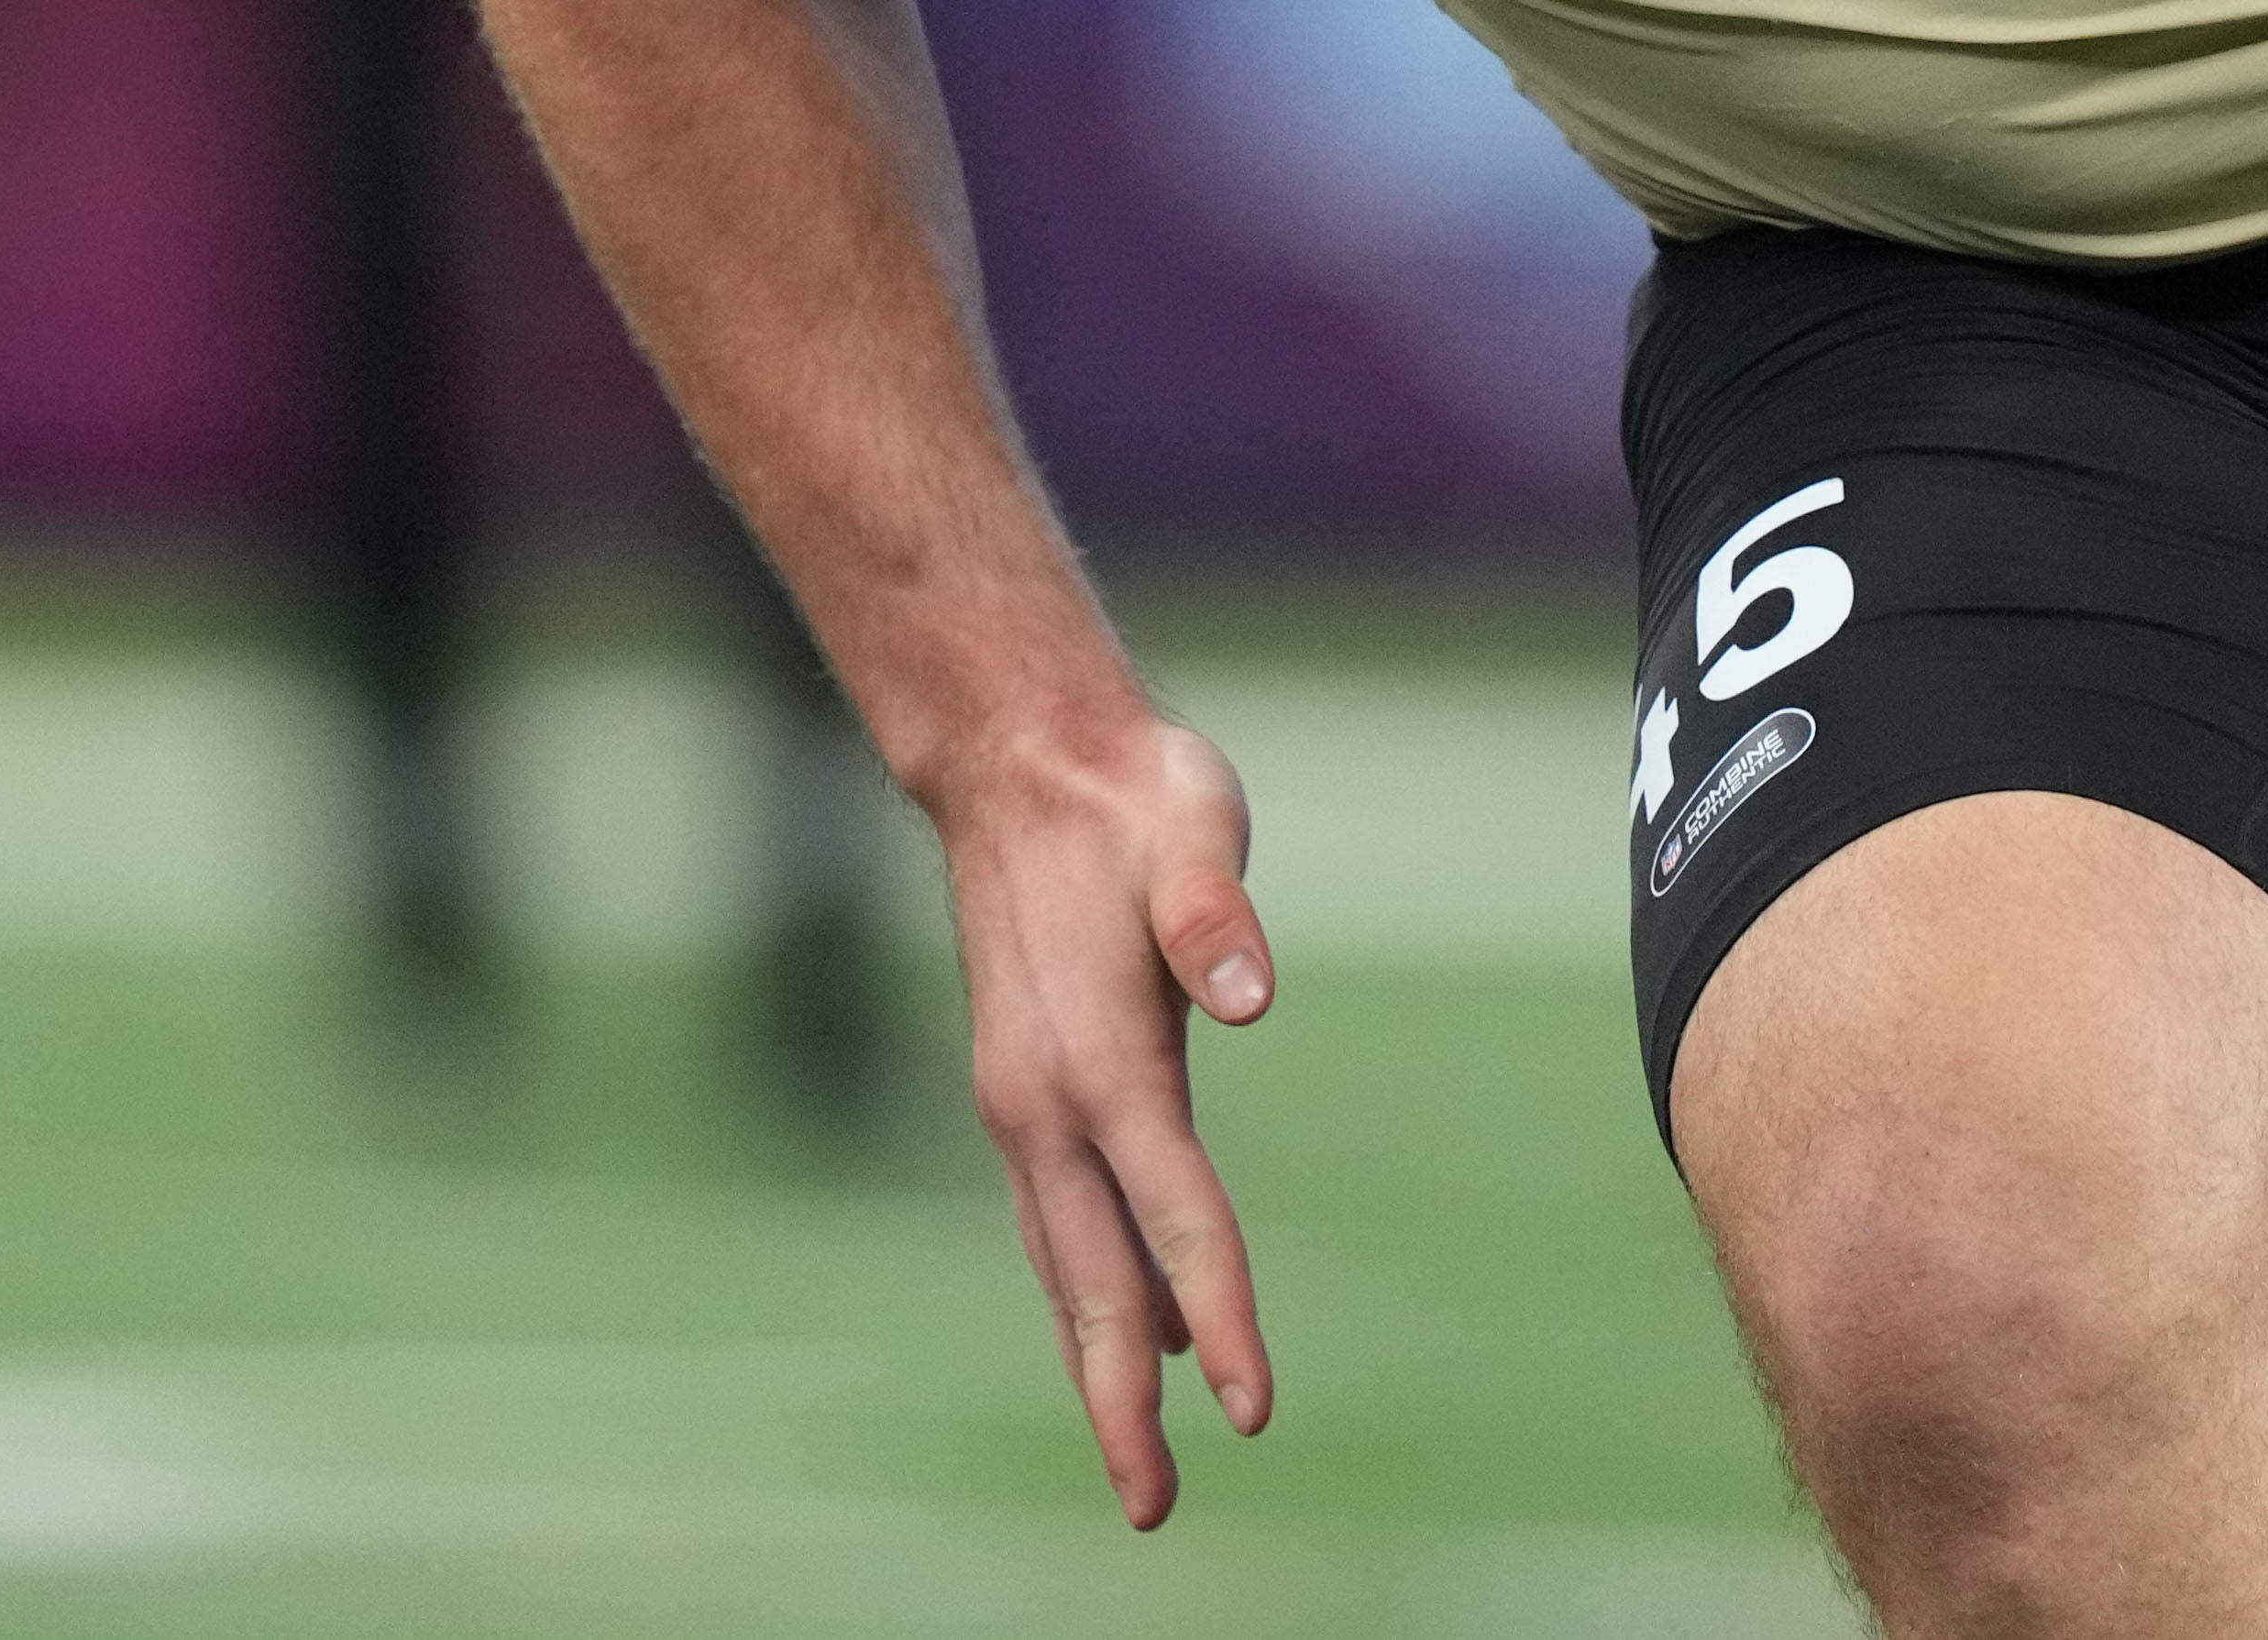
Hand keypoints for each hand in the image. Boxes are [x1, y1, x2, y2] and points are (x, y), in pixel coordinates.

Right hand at [939, 707, 1279, 1525]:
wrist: (1017, 758)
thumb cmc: (1127, 793)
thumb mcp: (1190, 826)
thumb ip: (1215, 914)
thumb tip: (1249, 990)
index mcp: (1101, 1059)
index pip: (1175, 1213)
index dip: (1219, 1312)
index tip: (1250, 1405)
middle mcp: (1047, 1101)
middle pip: (1096, 1281)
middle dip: (1124, 1401)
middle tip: (1155, 1508)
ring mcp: (1024, 1102)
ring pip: (1066, 1264)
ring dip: (1098, 1362)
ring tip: (1136, 1458)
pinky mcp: (1024, 1089)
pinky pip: (1059, 1221)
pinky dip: (1088, 1290)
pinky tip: (1129, 1326)